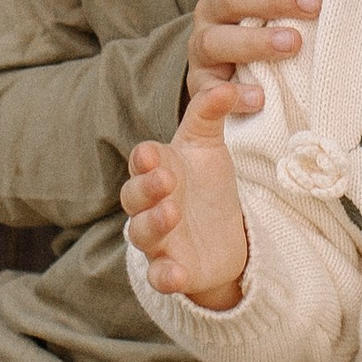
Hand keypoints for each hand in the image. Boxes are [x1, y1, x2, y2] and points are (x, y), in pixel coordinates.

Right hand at [121, 88, 251, 308]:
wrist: (221, 238)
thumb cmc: (205, 185)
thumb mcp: (208, 146)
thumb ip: (211, 113)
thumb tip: (226, 85)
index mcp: (158, 170)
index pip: (142, 162)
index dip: (145, 159)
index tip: (152, 153)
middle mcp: (151, 205)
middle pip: (135, 196)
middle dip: (147, 188)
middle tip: (165, 179)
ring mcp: (159, 239)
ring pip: (143, 233)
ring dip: (153, 224)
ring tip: (170, 214)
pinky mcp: (172, 270)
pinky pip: (160, 276)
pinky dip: (165, 275)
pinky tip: (176, 275)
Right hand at [184, 0, 323, 111]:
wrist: (239, 85)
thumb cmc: (278, 35)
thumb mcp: (288, 10)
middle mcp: (213, 10)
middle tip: (315, 5)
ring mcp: (202, 48)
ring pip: (216, 39)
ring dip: (255, 41)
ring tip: (292, 45)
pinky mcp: (199, 87)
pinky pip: (204, 92)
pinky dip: (227, 96)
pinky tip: (258, 99)